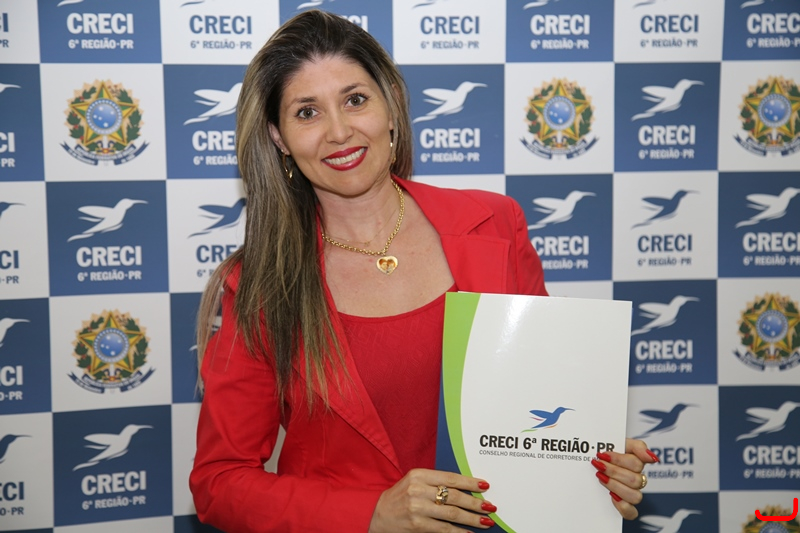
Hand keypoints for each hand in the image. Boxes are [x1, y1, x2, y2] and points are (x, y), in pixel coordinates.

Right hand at [368, 468, 496, 532]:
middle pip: (454, 496)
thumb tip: (465, 489)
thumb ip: (435, 482)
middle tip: (490, 507)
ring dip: (471, 519)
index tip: (484, 486)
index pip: (450, 478)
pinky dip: (458, 532)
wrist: (377, 514)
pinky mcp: (417, 525)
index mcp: (418, 474)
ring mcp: (417, 508)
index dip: (469, 482)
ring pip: (451, 513)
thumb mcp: (414, 482)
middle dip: (475, 502)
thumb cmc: (400, 497)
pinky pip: (443, 529)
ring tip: (485, 521)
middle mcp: (418, 489)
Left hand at [591, 438, 658, 519]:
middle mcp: (637, 479)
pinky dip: (622, 505)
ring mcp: (632, 493)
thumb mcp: (618, 441)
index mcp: (636, 463)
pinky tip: (611, 496)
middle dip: (613, 471)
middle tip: (598, 465)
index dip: (619, 459)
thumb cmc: (606, 452)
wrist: (587, 460)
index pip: (637, 463)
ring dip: (615, 486)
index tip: (603, 454)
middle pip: (634, 480)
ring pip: (635, 496)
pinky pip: (631, 513)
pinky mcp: (626, 507)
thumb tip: (653, 458)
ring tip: (601, 477)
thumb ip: (638, 446)